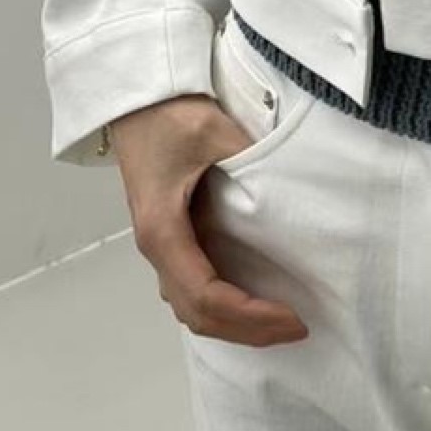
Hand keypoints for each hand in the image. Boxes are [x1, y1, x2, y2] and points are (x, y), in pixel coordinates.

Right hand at [107, 95, 310, 346]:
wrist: (134, 99)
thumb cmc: (166, 113)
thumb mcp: (213, 132)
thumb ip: (253, 161)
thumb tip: (293, 190)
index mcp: (162, 230)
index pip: (206, 295)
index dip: (249, 315)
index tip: (291, 317)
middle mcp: (157, 247)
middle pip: (198, 314)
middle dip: (247, 331)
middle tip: (297, 329)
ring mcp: (161, 246)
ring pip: (191, 308)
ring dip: (234, 325)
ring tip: (279, 323)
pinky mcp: (170, 238)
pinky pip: (191, 289)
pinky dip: (222, 308)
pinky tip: (253, 302)